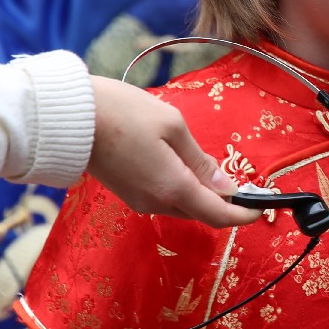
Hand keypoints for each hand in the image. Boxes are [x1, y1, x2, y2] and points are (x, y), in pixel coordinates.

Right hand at [87, 78, 259, 226]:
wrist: (68, 119)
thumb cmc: (123, 114)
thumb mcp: (172, 126)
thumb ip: (200, 160)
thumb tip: (225, 186)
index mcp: (173, 188)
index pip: (218, 215)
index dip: (243, 215)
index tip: (260, 207)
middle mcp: (156, 202)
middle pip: (201, 212)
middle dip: (224, 201)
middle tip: (242, 180)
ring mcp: (138, 200)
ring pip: (182, 205)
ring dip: (201, 192)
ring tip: (212, 166)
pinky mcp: (127, 192)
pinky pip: (163, 197)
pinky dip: (181, 187)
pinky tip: (183, 164)